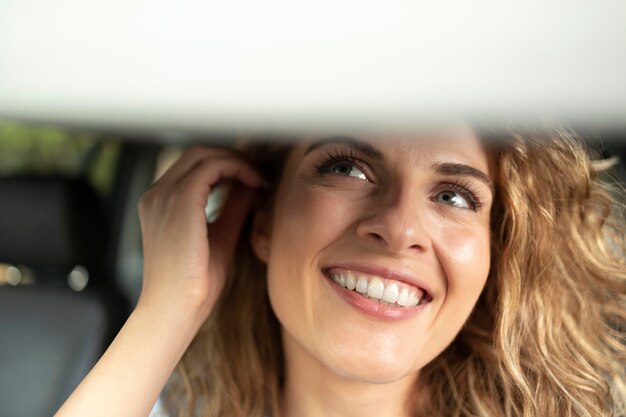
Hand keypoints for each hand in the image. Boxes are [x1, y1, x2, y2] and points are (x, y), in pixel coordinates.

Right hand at [136, 146, 264, 323]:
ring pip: (204, 155)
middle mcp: (157, 195)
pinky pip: (211, 166)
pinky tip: (255, 183)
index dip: (225, 166)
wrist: (175, 309)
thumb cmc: (194, 284)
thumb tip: (250, 187)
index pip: (193, 167)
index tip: (252, 179)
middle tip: (258, 174)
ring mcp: (164, 195)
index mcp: (160, 204)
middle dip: (231, 158)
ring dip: (236, 161)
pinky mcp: (180, 200)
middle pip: (197, 154)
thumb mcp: (220, 237)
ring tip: (258, 178)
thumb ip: (232, 209)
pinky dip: (236, 168)